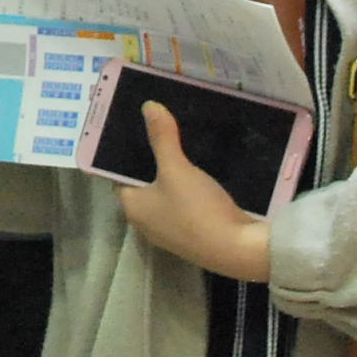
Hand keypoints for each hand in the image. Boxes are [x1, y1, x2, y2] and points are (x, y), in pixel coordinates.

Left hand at [115, 107, 272, 281]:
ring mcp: (169, 230)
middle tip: (162, 128)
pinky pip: (184, 203)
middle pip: (144, 183)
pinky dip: (189, 187)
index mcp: (132, 207)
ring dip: (174, 173)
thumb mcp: (177, 169)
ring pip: (166, 193)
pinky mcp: (192, 233)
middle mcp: (145, 221)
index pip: (119, 174)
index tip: (137, 127)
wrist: (237, 250)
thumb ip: (161, 138)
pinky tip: (202, 170)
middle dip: (153, 159)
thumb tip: (148, 106)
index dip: (125, 152)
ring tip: (182, 142)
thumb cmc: (196, 210)